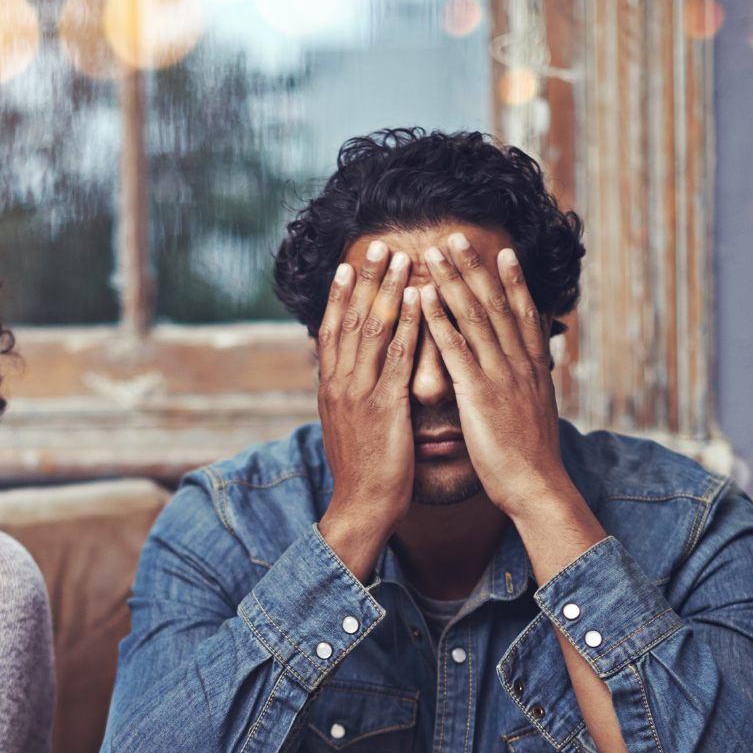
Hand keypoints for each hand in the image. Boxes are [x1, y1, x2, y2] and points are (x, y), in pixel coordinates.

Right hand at [314, 239, 422, 581]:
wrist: (362, 507)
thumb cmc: (363, 472)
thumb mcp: (350, 429)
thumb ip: (352, 399)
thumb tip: (352, 381)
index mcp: (332, 389)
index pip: (332, 332)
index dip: (340, 297)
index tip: (348, 266)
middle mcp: (340, 384)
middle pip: (350, 320)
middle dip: (364, 280)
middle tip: (376, 245)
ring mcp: (360, 393)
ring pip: (371, 329)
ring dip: (387, 289)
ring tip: (400, 257)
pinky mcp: (384, 405)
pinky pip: (397, 355)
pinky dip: (408, 322)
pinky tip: (420, 297)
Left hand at [416, 235, 568, 519]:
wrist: (537, 487)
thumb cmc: (532, 459)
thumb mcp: (537, 413)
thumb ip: (531, 387)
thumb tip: (535, 371)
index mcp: (533, 368)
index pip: (523, 314)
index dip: (512, 280)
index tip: (502, 251)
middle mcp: (519, 363)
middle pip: (496, 304)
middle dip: (475, 267)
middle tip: (456, 235)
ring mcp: (500, 375)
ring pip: (475, 317)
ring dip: (452, 281)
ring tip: (433, 252)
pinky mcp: (479, 393)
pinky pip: (456, 349)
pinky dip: (439, 320)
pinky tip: (423, 299)